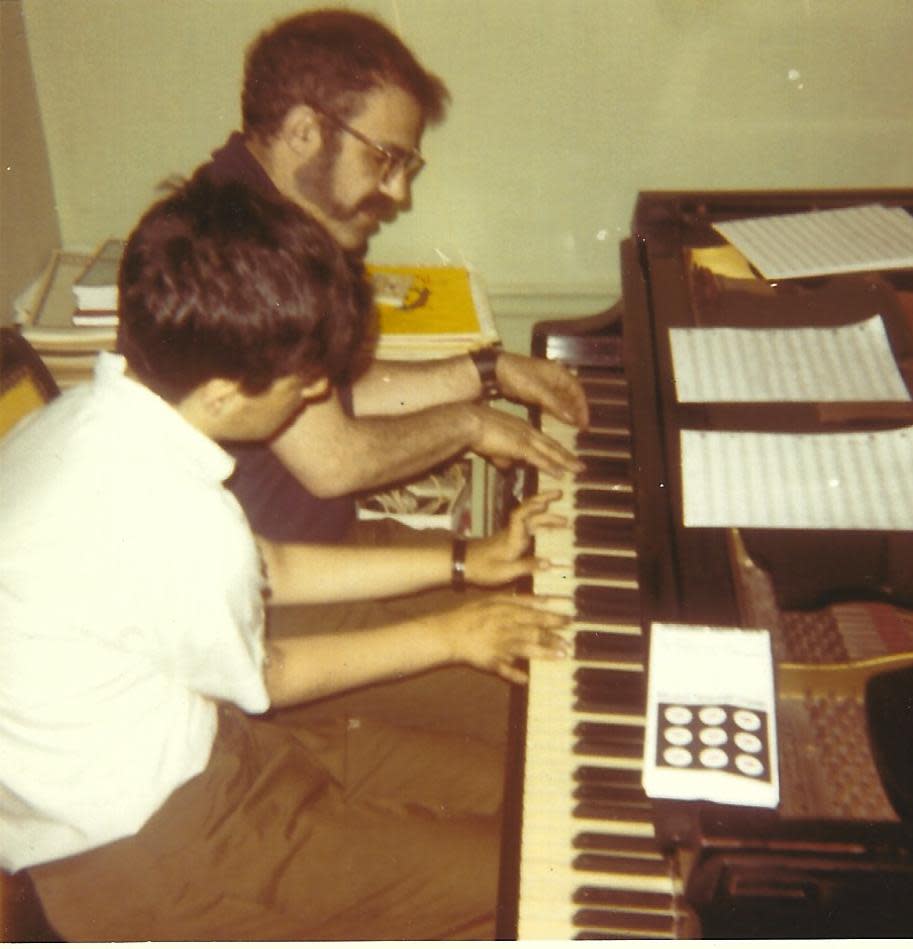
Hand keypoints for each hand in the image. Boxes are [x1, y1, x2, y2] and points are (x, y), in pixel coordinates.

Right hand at [434, 594, 570, 684]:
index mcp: (506, 612)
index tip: (570, 620)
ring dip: (544, 653)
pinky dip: (515, 675)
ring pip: (525, 649)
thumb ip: (520, 600)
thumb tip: (544, 599)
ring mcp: (498, 646)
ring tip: (561, 656)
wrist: (448, 632)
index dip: (554, 618)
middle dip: (554, 638)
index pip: (535, 614)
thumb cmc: (473, 614)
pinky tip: (526, 679)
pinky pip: (504, 669)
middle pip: (533, 632)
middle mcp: (504, 628)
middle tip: (571, 643)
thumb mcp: (495, 600)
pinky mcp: (490, 661)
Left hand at [465, 491, 565, 586]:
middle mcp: (513, 531)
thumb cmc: (482, 568)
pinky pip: (529, 525)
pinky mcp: (512, 537)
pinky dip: (541, 522)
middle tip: (561, 494)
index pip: (520, 516)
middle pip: (528, 510)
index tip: (546, 503)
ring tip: (564, 516)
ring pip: (531, 517)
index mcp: (512, 538)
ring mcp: (512, 533)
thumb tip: (550, 563)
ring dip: (546, 513)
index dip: (532, 508)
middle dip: (544, 500)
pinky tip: (550, 526)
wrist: (463, 563)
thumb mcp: (504, 572)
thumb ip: (526, 566)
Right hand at [467, 404, 583, 476]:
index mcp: (521, 428)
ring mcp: (525, 438)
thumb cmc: (477, 431)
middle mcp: (527, 431)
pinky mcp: (520, 446)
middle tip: (580, 465)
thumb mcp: (493, 445)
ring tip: (578, 469)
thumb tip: (508, 467)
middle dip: (567, 456)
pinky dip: (552, 467)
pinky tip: (561, 473)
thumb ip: (503, 456)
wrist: (469, 423)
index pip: (543, 440)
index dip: (555, 449)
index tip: (565, 456)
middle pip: (552, 445)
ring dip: (566, 462)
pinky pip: (540, 459)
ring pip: (551, 452)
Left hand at [496, 352, 588, 428]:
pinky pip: (549, 402)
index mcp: (559, 373)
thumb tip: (573, 419)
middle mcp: (554, 377)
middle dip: (576, 410)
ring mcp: (544, 384)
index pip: (577, 390)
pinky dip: (554, 411)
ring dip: (566, 412)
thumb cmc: (518, 377)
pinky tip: (555, 421)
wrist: (495, 371)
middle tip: (580, 427)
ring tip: (570, 426)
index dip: (582, 407)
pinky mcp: (534, 390)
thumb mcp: (539, 391)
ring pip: (560, 400)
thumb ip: (556, 405)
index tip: (584, 423)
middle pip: (570, 395)